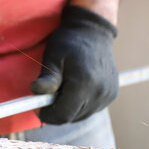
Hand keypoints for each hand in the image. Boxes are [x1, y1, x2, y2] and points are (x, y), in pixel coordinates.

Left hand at [31, 5, 118, 123]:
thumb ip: (47, 77)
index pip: (63, 115)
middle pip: (72, 117)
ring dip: (67, 108)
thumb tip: (36, 91)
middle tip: (45, 96)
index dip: (47, 115)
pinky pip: (91, 109)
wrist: (92, 31)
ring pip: (81, 115)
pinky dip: (79, 104)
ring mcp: (108, 94)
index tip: (36, 108)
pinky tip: (73, 89)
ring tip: (60, 88)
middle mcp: (100, 92)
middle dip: (56, 111)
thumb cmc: (68, 43)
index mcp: (84, 83)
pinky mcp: (112, 94)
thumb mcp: (53, 57)